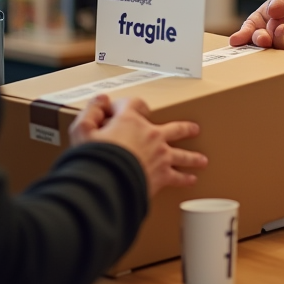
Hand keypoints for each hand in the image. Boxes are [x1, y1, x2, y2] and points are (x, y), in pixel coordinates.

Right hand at [69, 95, 207, 196]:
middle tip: (194, 129)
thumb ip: (90, 112)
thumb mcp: (82, 131)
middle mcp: (151, 134)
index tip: (119, 111)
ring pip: (181, 154)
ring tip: (202, 160)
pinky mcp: (161, 174)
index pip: (134, 104)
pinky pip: (177, 177)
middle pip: (174, 128)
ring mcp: (160, 155)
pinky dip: (184, 179)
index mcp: (131, 120)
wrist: (106, 183)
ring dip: (192, 157)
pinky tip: (191, 180)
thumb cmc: (92, 157)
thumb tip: (101, 100)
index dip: (126, 105)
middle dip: (184, 128)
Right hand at [228, 0, 283, 54]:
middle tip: (263, 38)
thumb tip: (273, 9)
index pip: (251, 29)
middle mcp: (276, 34)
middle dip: (261, 41)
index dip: (243, 35)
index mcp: (266, 19)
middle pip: (264, 43)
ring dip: (282, 42)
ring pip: (283, 50)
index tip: (236, 41)